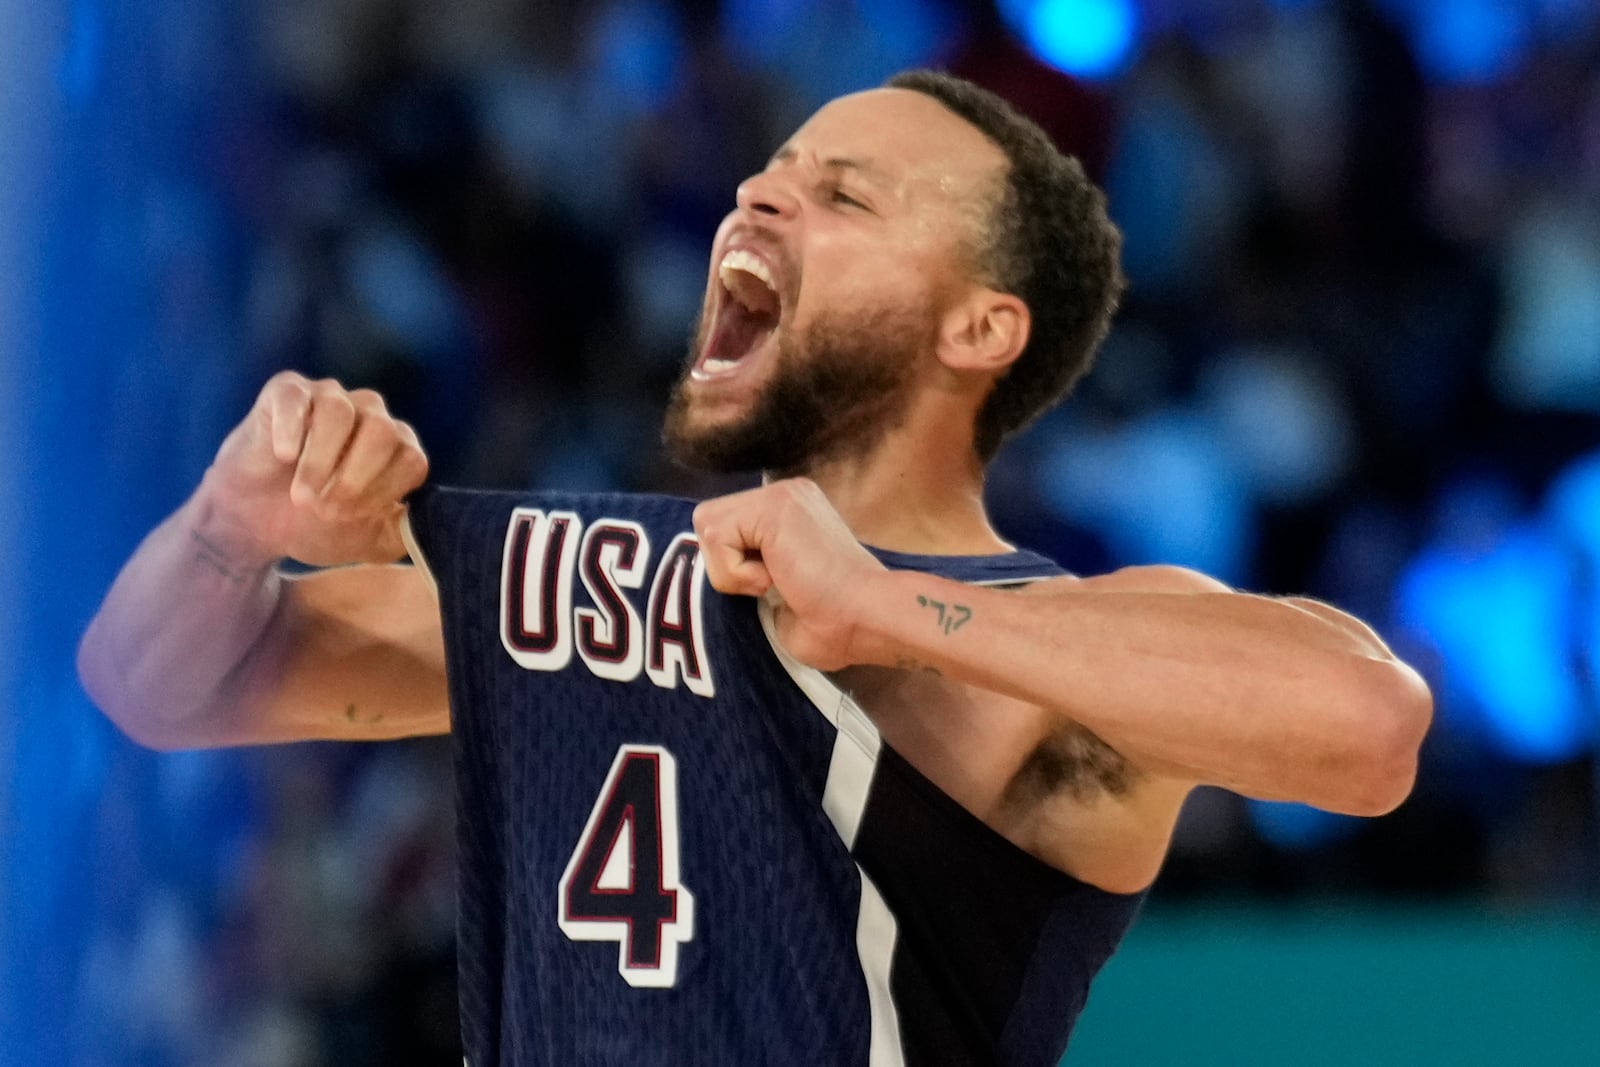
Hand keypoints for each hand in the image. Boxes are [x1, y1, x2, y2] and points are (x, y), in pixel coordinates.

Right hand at [200, 372, 428, 565]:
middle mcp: (370, 415)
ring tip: (301, 496)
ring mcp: (329, 398)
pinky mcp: (286, 392)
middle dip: (354, 479)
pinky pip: (295, 398)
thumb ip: (404, 533)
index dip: (383, 492)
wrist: (254, 523)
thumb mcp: (368, 541)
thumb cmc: (316, 525)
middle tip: (324, 509)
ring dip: (320, 461)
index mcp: (397, 447)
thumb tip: (434, 524)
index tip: (352, 517)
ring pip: (340, 413)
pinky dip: (291, 429)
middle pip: (383, 432)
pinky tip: (284, 456)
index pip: (411, 460)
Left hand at [692, 479, 887, 669]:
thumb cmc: (833, 623)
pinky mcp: (775, 506)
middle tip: (773, 587)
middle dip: (726, 565)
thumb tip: (705, 573)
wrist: (867, 621)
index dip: (731, 566)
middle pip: (708, 521)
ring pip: (707, 527)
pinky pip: (717, 538)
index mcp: (789, 511)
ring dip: (731, 571)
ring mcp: (782, 494)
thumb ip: (747, 568)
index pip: (723, 528)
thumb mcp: (776, 589)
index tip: (775, 589)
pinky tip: (778, 581)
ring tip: (778, 584)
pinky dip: (737, 573)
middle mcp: (786, 493)